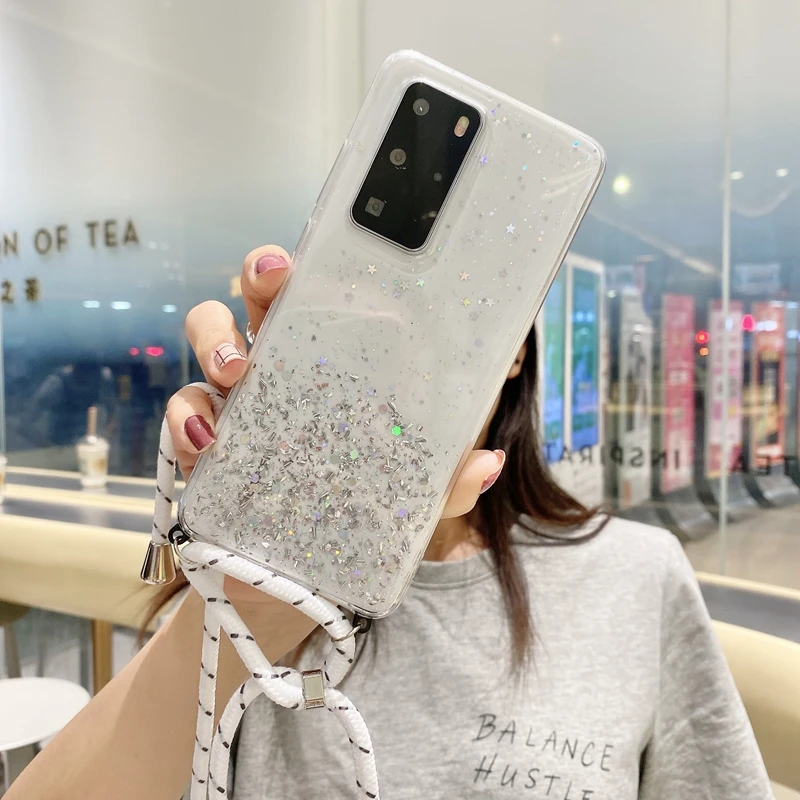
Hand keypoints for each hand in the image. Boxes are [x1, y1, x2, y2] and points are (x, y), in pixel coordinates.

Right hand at [166, 245, 504, 602]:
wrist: (303, 578)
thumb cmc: (356, 513)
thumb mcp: (409, 498)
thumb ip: (445, 480)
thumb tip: (486, 460)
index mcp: (323, 363)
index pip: (312, 297)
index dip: (306, 267)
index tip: (307, 257)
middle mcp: (275, 369)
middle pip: (255, 296)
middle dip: (254, 277)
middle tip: (273, 284)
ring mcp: (232, 403)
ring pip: (205, 339)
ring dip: (213, 343)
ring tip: (235, 373)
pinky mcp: (199, 447)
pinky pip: (181, 415)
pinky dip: (186, 421)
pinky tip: (208, 444)